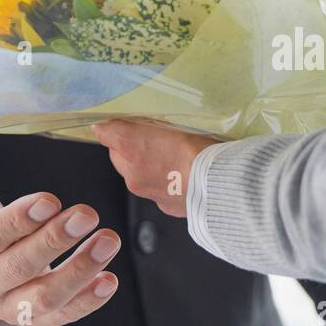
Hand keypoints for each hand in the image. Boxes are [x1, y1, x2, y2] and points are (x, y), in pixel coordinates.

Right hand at [0, 168, 120, 325]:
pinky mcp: (32, 317)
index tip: (51, 200)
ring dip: (80, 270)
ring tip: (108, 241)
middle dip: (55, 240)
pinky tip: (109, 280)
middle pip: (18, 268)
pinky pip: (61, 316)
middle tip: (87, 213)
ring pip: (43, 297)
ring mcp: (5, 307)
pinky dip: (87, 301)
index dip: (18, 221)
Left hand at [92, 119, 216, 217]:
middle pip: (120, 157)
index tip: (127, 123)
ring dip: (148, 166)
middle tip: (156, 138)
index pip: (106, 133)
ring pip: (138, 175)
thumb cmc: (199, 149)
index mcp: (130, 146)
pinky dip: (165, 183)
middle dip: (131, 149)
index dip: (119, 127)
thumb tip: (112, 124)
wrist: (219, 185)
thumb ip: (142, 120)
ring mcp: (148, 192)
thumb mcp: (171, 119)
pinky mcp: (164, 206)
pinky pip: (158, 191)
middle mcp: (132, 173)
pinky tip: (183, 175)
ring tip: (174, 157)